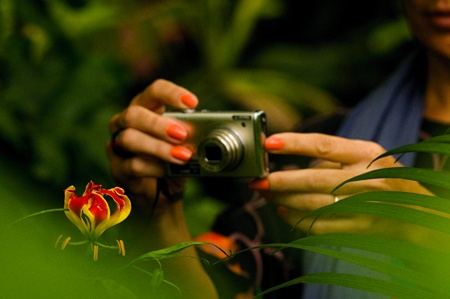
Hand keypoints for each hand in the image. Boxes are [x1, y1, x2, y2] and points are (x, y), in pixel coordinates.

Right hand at [106, 79, 197, 216]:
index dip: (171, 93)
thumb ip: (192, 138)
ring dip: (159, 147)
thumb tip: (208, 133)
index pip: (154, 91)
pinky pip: (132, 164)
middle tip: (182, 134)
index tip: (193, 103)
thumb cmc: (173, 164)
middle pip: (134, 113)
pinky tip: (168, 171)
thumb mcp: (186, 147)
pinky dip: (154, 167)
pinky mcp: (118, 168)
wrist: (161, 196)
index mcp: (146, 109)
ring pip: (130, 138)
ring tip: (183, 156)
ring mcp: (118, 145)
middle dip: (159, 124)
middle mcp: (127, 122)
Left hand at [249, 133, 432, 235]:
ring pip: (313, 205)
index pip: (324, 145)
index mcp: (366, 153)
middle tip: (257, 181)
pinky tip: (284, 211)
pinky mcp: (359, 227)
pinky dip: (297, 219)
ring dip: (284, 200)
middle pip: (314, 179)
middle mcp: (365, 178)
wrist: (416, 209)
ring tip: (266, 193)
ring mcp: (363, 206)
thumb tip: (292, 159)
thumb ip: (333, 155)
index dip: (294, 144)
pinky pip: (321, 226)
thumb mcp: (367, 154)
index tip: (269, 143)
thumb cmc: (383, 175)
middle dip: (280, 180)